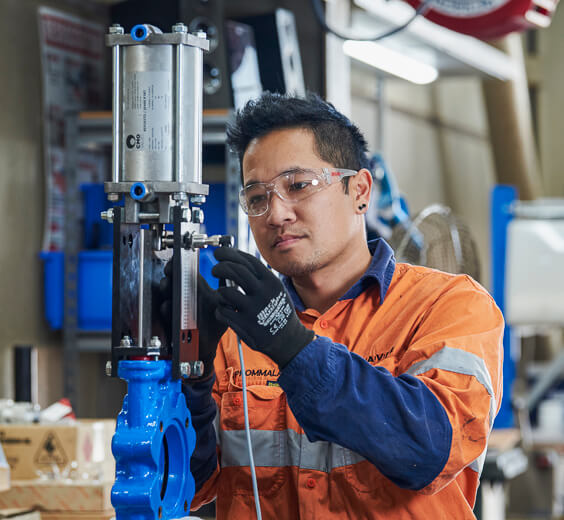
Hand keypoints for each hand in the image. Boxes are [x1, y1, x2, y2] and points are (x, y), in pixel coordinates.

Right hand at [160, 260, 227, 377]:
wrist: (209, 344)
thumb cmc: (215, 323)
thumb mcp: (224, 305)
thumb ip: (227, 293)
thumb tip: (235, 283)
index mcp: (196, 290)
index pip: (185, 273)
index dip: (180, 264)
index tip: (179, 259)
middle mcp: (185, 297)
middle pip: (173, 281)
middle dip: (169, 274)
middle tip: (170, 269)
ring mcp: (178, 308)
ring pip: (167, 296)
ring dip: (165, 289)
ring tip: (167, 284)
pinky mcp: (174, 321)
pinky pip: (167, 315)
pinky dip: (166, 309)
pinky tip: (167, 305)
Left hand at [212, 247, 313, 367]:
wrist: (288, 338)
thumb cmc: (279, 310)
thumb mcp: (275, 289)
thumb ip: (259, 276)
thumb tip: (237, 260)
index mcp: (270, 281)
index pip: (246, 260)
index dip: (229, 254)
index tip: (219, 253)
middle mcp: (262, 292)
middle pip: (234, 271)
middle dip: (220, 267)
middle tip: (215, 269)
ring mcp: (252, 309)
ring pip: (225, 292)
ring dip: (219, 291)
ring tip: (221, 293)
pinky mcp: (244, 324)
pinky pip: (222, 311)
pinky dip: (220, 309)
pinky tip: (224, 310)